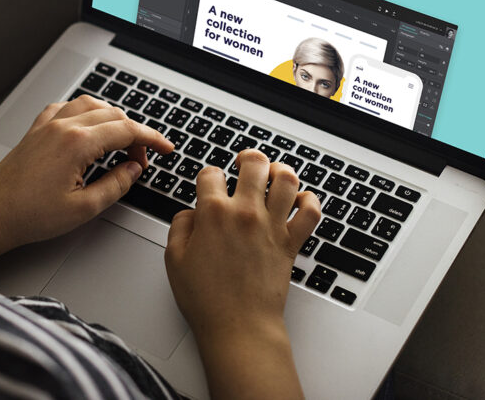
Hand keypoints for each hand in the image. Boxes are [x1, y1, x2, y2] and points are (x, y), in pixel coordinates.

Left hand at [0, 95, 172, 272]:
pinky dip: (84, 113)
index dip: (151, 139)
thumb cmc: (30, 214)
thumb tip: (133, 170)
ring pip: (91, 105)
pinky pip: (66, 108)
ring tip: (120, 143)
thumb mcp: (84, 208)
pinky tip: (87, 128)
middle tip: (140, 160)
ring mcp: (47, 125)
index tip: (164, 149)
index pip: (126, 130)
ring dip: (112, 119)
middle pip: (113, 115)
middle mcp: (62, 126)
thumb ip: (116, 185)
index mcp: (77, 143)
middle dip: (134, 134)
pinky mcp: (36, 130)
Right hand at [164, 149, 320, 398]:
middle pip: (254, 163)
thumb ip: (179, 227)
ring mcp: (271, 226)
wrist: (239, 327)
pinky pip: (310, 212)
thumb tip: (190, 213)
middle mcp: (245, 213)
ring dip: (280, 171)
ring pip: (286, 179)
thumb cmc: (207, 300)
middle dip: (248, 158)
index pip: (211, 173)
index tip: (209, 185)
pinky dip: (309, 201)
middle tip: (245, 163)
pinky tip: (299, 201)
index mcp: (213, 213)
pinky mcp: (291, 243)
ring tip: (273, 174)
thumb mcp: (174, 260)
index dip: (208, 176)